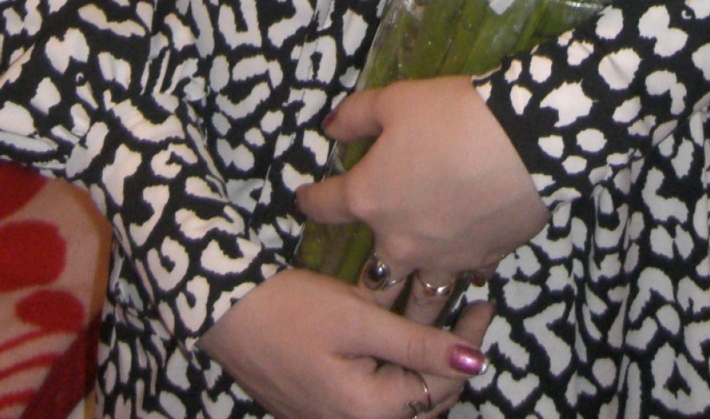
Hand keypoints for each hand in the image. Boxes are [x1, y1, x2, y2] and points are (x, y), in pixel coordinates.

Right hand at [199, 267, 493, 418]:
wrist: (225, 312)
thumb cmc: (292, 310)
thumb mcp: (358, 318)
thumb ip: (416, 344)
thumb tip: (475, 362)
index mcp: (368, 412)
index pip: (439, 386)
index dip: (467, 344)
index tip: (484, 302)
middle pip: (424, 403)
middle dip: (451, 360)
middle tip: (468, 311)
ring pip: (402, 405)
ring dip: (425, 370)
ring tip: (440, 325)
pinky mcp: (321, 410)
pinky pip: (376, 401)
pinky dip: (397, 375)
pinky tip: (401, 341)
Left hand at [296, 76, 548, 306]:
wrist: (523, 142)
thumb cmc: (450, 117)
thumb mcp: (395, 100)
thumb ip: (357, 116)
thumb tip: (331, 129)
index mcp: (370, 199)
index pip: (325, 207)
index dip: (311, 200)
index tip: (304, 200)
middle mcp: (399, 242)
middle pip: (371, 279)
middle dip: (364, 282)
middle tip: (364, 280)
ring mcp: (442, 258)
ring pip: (420, 298)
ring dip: (412, 298)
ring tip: (412, 301)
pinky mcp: (482, 259)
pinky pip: (465, 277)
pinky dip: (462, 273)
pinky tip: (465, 264)